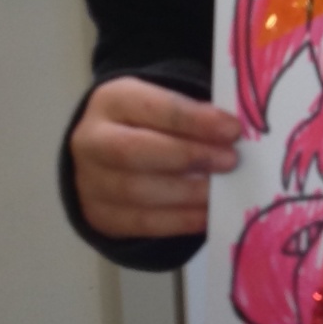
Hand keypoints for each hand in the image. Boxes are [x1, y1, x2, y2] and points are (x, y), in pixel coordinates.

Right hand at [70, 77, 239, 238]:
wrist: (105, 152)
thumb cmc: (150, 123)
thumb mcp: (164, 104)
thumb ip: (194, 114)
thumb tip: (233, 133)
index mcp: (112, 100)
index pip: (152, 107)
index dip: (194, 120)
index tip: (232, 129)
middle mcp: (91, 140)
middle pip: (134, 151)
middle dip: (188, 156)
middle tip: (229, 161)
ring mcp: (90, 181)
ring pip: (136, 191)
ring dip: (186, 193)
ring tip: (220, 191)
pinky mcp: (99, 215)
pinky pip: (140, 223)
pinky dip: (179, 221)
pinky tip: (207, 215)